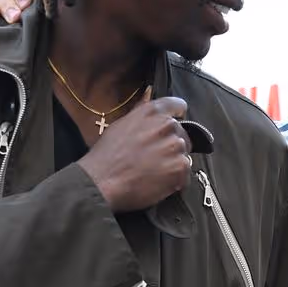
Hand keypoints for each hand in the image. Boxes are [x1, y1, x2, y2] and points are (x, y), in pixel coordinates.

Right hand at [78, 87, 192, 212]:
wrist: (103, 181)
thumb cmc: (106, 156)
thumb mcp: (120, 125)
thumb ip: (140, 115)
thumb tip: (147, 105)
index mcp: (152, 112)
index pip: (177, 105)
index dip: (177, 113)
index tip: (178, 118)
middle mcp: (166, 126)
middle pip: (181, 133)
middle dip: (171, 144)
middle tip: (154, 157)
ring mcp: (175, 146)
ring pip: (182, 154)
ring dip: (173, 162)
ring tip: (153, 171)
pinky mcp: (180, 167)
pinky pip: (184, 173)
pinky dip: (175, 179)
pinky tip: (157, 182)